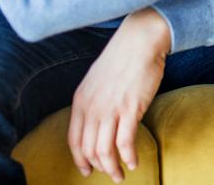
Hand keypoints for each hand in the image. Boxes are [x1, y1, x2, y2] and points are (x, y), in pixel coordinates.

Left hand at [68, 8, 169, 181]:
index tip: (87, 170)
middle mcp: (92, 108)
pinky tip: (134, 161)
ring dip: (113, 168)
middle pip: (89, 149)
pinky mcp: (130, 109)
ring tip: (121, 174)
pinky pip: (125, 143)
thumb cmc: (122, 58)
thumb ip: (93, 100)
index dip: (79, 159)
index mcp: (80, 101)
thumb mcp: (96, 80)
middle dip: (99, 167)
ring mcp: (110, 110)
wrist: (139, 42)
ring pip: (105, 151)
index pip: (74, 140)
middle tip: (111, 174)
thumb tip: (98, 119)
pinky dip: (128, 156)